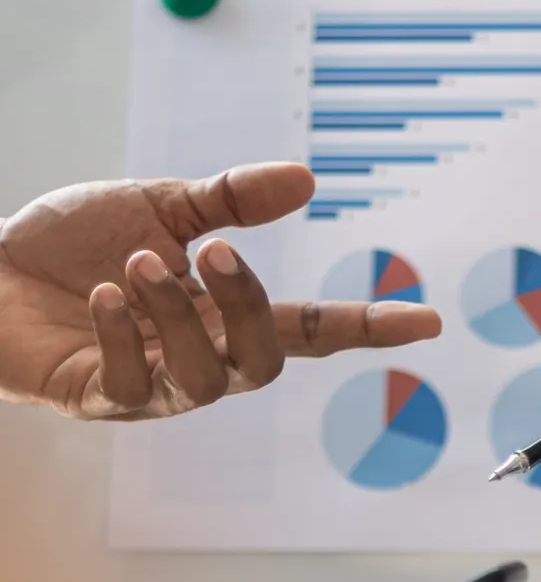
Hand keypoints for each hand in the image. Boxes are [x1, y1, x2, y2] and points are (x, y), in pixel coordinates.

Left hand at [0, 163, 440, 418]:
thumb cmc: (70, 248)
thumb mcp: (157, 207)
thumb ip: (230, 201)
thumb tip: (307, 180)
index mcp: (222, 314)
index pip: (310, 329)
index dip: (368, 328)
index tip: (427, 322)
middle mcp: (201, 359)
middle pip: (265, 361)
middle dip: (247, 306)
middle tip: (214, 251)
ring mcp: (156, 388)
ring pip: (207, 379)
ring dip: (178, 316)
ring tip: (134, 266)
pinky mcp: (102, 401)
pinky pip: (136, 384)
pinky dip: (126, 335)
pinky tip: (104, 297)